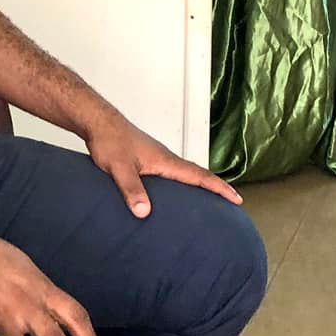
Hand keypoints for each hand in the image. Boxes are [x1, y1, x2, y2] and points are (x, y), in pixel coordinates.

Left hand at [84, 113, 241, 214]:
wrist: (97, 122)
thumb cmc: (109, 141)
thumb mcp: (120, 168)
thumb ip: (132, 189)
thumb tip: (145, 212)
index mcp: (165, 161)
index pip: (199, 175)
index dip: (219, 188)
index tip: (237, 198)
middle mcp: (165, 158)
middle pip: (197, 173)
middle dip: (215, 187)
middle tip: (232, 201)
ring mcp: (157, 157)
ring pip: (184, 172)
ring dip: (199, 184)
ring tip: (209, 200)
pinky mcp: (147, 159)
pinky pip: (172, 173)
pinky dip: (182, 182)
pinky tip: (175, 193)